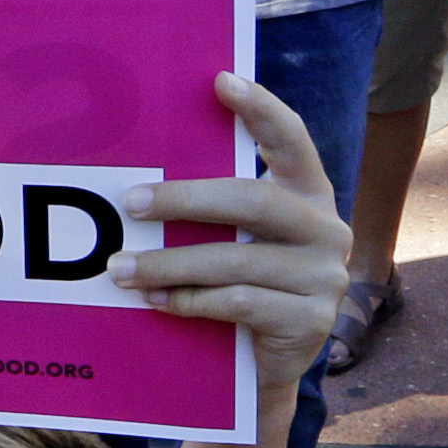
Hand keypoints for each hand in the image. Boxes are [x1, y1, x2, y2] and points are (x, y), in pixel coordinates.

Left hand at [114, 75, 352, 436]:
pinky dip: (189, 300)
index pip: (292, 140)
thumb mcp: (240, 238)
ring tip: (120, 267)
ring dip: (170, 263)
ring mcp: (322, 277)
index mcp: (310, 194)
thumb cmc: (243, 284)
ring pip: (236, 259)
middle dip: (185, 200)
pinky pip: (238, 303)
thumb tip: (141, 175)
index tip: (221, 81)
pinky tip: (154, 300)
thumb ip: (218, 205)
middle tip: (130, 203)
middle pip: (254, 200)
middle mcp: (326, 229)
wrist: (269, 366)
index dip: (262, 109)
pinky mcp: (310, 321)